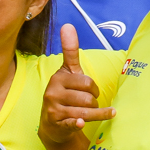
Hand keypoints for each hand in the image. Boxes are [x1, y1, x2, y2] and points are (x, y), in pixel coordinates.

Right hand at [39, 25, 113, 146]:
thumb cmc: (64, 94)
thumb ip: (70, 50)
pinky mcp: (55, 123)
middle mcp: (53, 92)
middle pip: (88, 97)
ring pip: (85, 111)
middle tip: (91, 104)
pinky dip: (77, 123)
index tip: (93, 91)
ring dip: (95, 114)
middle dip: (94, 103)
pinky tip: (81, 123)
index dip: (93, 89)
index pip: (87, 82)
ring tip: (97, 114)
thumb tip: (67, 25)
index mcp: (58, 77)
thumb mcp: (68, 72)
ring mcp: (53, 108)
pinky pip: (72, 123)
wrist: (52, 124)